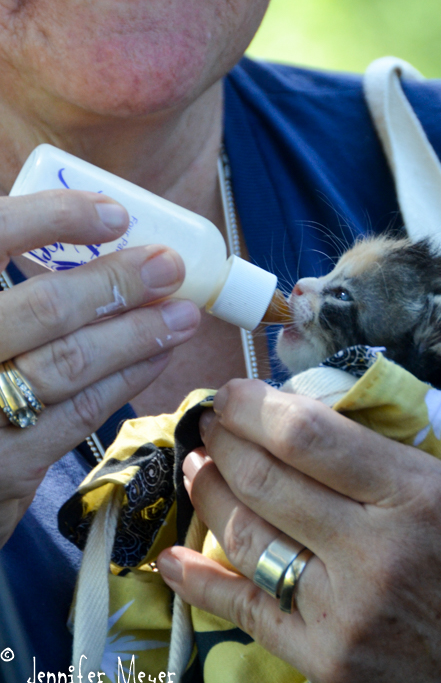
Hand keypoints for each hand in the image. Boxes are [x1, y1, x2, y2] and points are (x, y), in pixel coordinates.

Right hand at [0, 189, 199, 547]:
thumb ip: (11, 277)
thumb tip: (87, 223)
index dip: (55, 217)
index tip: (113, 213)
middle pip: (45, 308)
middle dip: (118, 283)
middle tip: (168, 265)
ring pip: (70, 364)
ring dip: (137, 334)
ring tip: (181, 312)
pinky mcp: (4, 468)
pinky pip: (77, 415)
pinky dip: (124, 381)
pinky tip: (155, 356)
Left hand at [158, 313, 440, 682]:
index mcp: (421, 497)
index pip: (312, 438)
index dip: (258, 407)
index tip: (234, 389)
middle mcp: (374, 553)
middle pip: (268, 480)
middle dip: (225, 439)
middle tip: (210, 417)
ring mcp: (345, 613)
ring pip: (248, 539)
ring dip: (208, 494)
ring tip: (196, 463)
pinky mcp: (329, 662)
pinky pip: (248, 614)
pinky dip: (201, 584)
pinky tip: (172, 558)